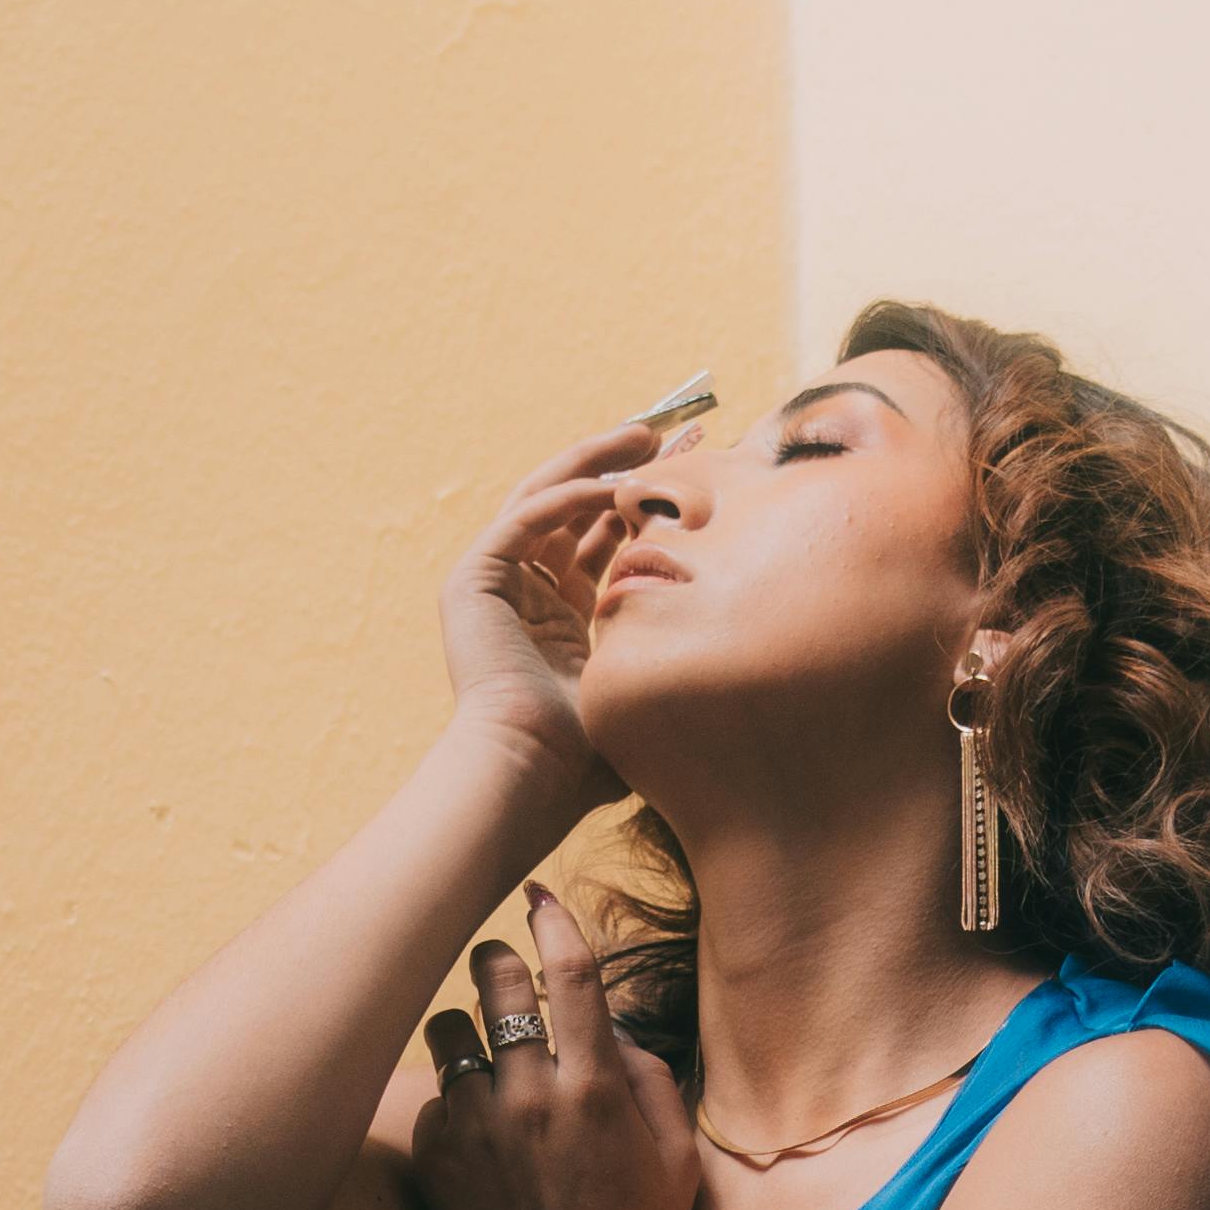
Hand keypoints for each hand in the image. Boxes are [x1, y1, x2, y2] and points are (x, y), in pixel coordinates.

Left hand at [407, 884, 699, 1209]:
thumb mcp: (679, 1164)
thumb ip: (653, 1081)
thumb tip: (611, 1027)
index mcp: (595, 1092)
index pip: (569, 972)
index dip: (553, 919)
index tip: (539, 893)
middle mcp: (529, 1100)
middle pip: (495, 979)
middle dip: (496, 960)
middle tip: (500, 970)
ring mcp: (475, 1130)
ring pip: (446, 1029)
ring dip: (463, 1028)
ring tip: (480, 1055)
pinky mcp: (436, 1162)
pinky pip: (429, 1095)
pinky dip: (449, 1099)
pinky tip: (472, 1129)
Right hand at [437, 416, 676, 813]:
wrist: (529, 775)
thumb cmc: (585, 759)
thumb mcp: (639, 692)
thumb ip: (667, 660)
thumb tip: (735, 663)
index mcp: (560, 619)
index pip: (604, 541)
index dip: (645, 502)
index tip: (692, 471)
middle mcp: (526, 593)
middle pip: (576, 507)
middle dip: (624, 467)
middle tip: (673, 434)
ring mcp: (495, 583)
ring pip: (547, 497)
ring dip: (596, 463)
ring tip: (646, 435)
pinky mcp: (473, 579)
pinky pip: (527, 517)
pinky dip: (568, 496)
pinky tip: (614, 485)